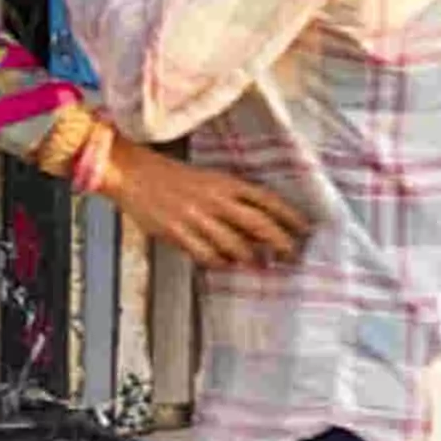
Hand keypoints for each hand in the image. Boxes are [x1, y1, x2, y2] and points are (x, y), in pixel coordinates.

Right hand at [109, 141, 310, 269]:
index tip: (305, 228)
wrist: (135, 174)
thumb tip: (260, 226)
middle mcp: (215, 199)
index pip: (267, 199)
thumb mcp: (210, 180)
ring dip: (251, 258)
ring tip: (262, 266)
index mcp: (225, 182)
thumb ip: (234, 200)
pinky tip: (226, 265)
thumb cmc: (174, 177)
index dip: (289, 215)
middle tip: (292, 254)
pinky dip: (220, 263)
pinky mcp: (177, 232)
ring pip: (235, 244)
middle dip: (280, 241)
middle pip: (258, 224)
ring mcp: (196, 217)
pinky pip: (206, 255)